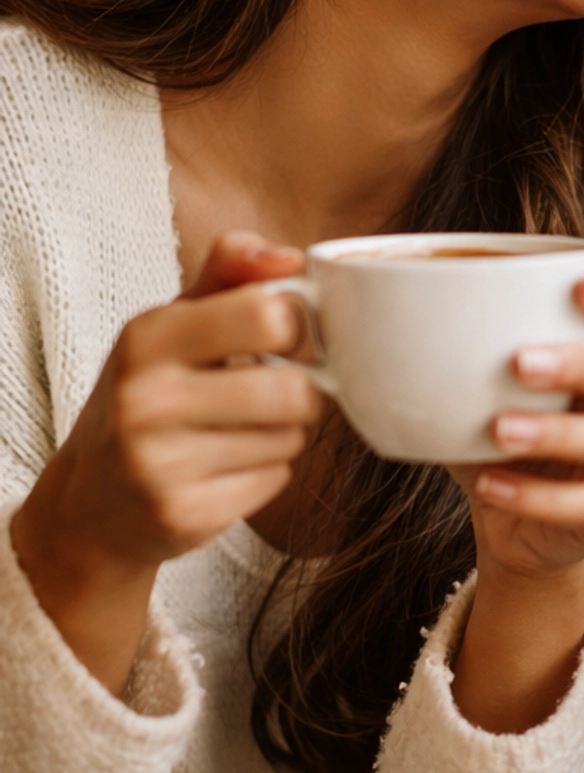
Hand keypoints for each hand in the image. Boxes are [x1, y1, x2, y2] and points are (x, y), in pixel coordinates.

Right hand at [10, 231, 321, 691]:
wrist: (92, 500)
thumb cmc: (150, 395)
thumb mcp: (171, 324)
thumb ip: (230, 275)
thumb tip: (290, 257)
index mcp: (148, 337)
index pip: (267, 314)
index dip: (296, 324)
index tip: (283, 335)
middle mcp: (147, 399)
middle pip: (292, 390)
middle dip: (301, 392)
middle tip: (276, 392)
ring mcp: (161, 463)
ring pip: (290, 438)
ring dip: (284, 434)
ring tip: (243, 431)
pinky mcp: (185, 515)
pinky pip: (276, 482)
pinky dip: (266, 474)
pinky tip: (226, 468)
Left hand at [449, 240, 583, 734]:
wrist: (510, 523)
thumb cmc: (497, 434)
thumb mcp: (482, 380)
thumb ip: (480, 325)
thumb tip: (453, 262)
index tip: (582, 284)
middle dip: (580, 362)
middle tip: (521, 363)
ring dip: (557, 433)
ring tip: (499, 431)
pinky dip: (539, 497)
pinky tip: (492, 485)